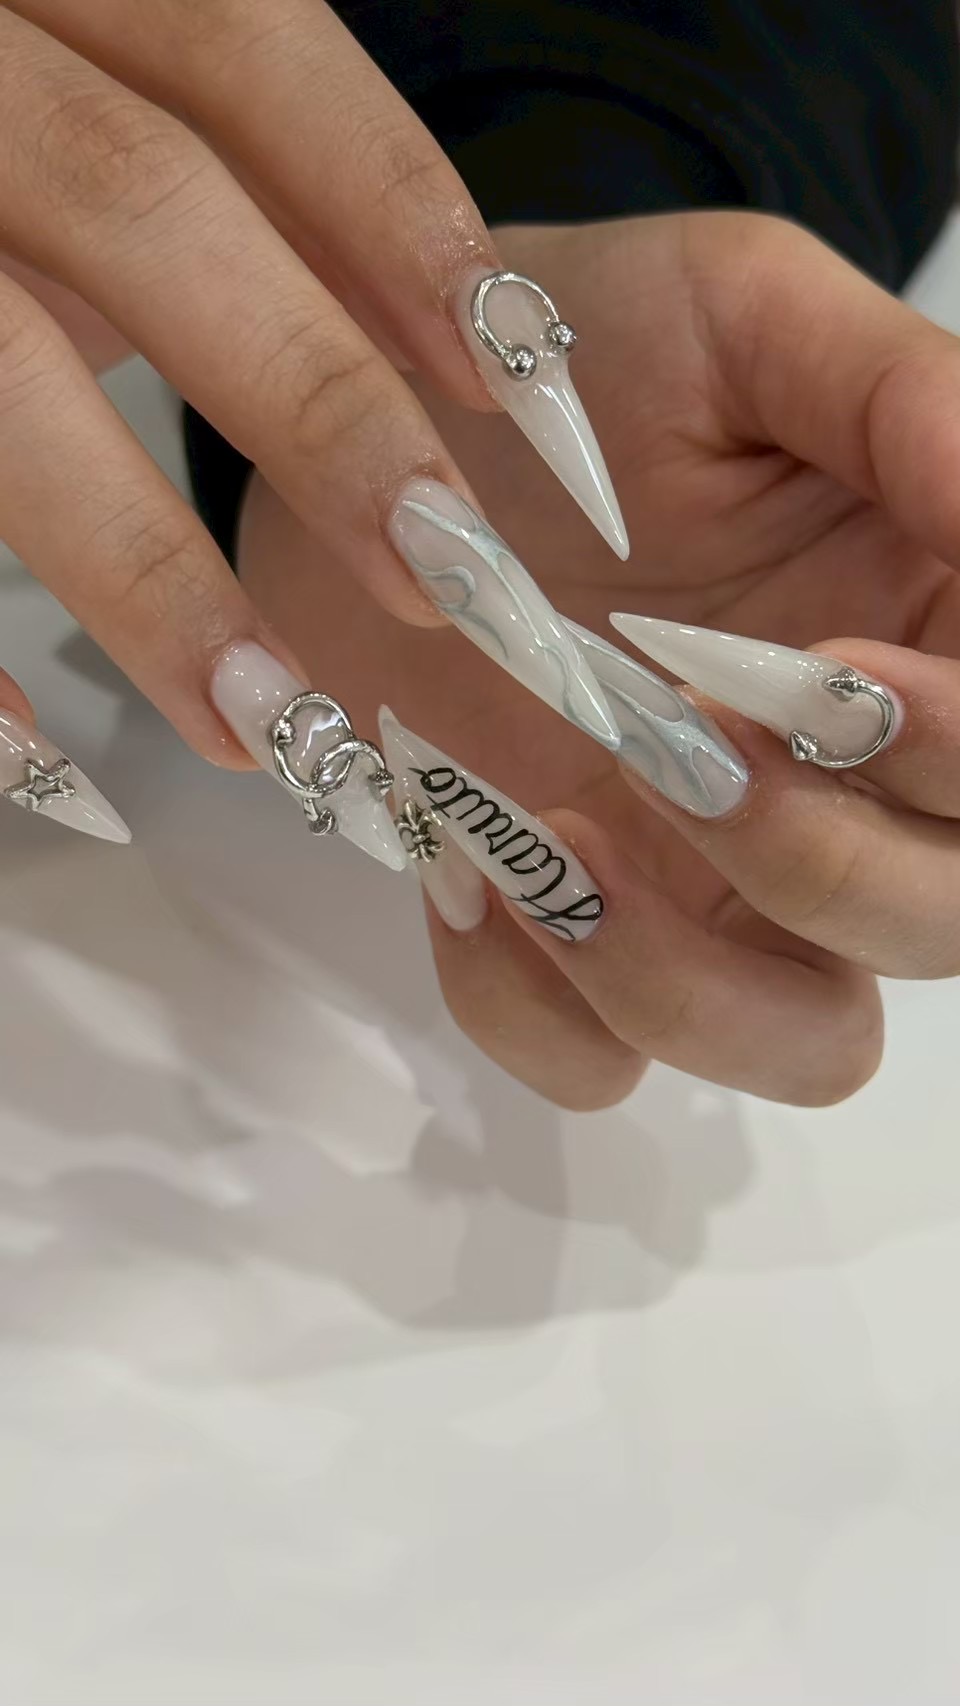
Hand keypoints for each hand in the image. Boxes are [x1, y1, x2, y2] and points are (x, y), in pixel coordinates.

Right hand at [0, 0, 621, 836]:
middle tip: (447, 580)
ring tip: (269, 730)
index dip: (394, 209)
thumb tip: (450, 337)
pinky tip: (42, 755)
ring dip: (143, 571)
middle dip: (313, 401)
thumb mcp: (73, 80)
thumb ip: (226, 168)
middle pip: (138, 206)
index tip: (519, 387)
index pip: (240, 50)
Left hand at [237, 210, 959, 1107]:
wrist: (379, 432)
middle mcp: (853, 793)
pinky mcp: (577, 935)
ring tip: (554, 833)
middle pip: (944, 927)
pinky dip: (536, 1009)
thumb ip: (904, 400)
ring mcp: (718, 887)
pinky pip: (596, 1064)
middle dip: (825, 866)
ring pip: (803, 1049)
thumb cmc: (582, 357)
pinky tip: (466, 870)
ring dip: (689, 980)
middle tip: (672, 741)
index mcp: (932, 645)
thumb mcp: (745, 315)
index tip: (830, 677)